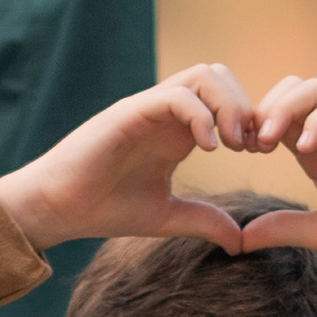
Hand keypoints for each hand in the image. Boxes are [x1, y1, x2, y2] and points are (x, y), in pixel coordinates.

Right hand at [0, 67, 257, 252]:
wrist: (57, 208)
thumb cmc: (103, 208)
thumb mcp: (166, 217)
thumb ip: (203, 222)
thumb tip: (239, 242)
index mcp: (176, 131)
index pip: (224, 99)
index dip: (250, 120)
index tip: (259, 153)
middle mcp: (164, 113)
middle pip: (219, 76)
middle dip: (245, 106)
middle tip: (250, 146)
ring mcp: (147, 108)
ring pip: (202, 75)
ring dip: (227, 105)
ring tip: (232, 143)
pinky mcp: (129, 112)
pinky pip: (175, 95)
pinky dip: (200, 115)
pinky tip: (207, 147)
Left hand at [233, 80, 316, 267]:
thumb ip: (282, 228)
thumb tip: (238, 239)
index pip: (276, 116)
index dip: (251, 125)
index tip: (236, 148)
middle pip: (289, 90)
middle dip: (262, 109)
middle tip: (249, 143)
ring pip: (312, 89)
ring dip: (284, 107)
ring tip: (269, 140)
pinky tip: (304, 149)